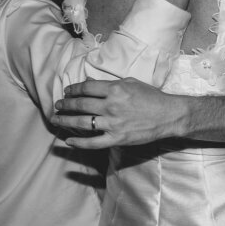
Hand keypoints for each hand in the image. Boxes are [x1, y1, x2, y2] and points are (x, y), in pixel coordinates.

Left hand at [50, 78, 186, 148]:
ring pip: (82, 123)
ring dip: (66, 121)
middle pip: (81, 105)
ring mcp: (113, 124)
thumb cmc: (151, 97)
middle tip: (57, 105)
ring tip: (56, 119)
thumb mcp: (131, 83)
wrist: (168, 115)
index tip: (67, 92)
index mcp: (115, 89)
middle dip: (65, 104)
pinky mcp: (117, 139)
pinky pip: (93, 142)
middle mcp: (111, 106)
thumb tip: (89, 83)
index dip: (73, 89)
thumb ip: (109, 84)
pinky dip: (79, 142)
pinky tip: (69, 141)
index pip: (86, 88)